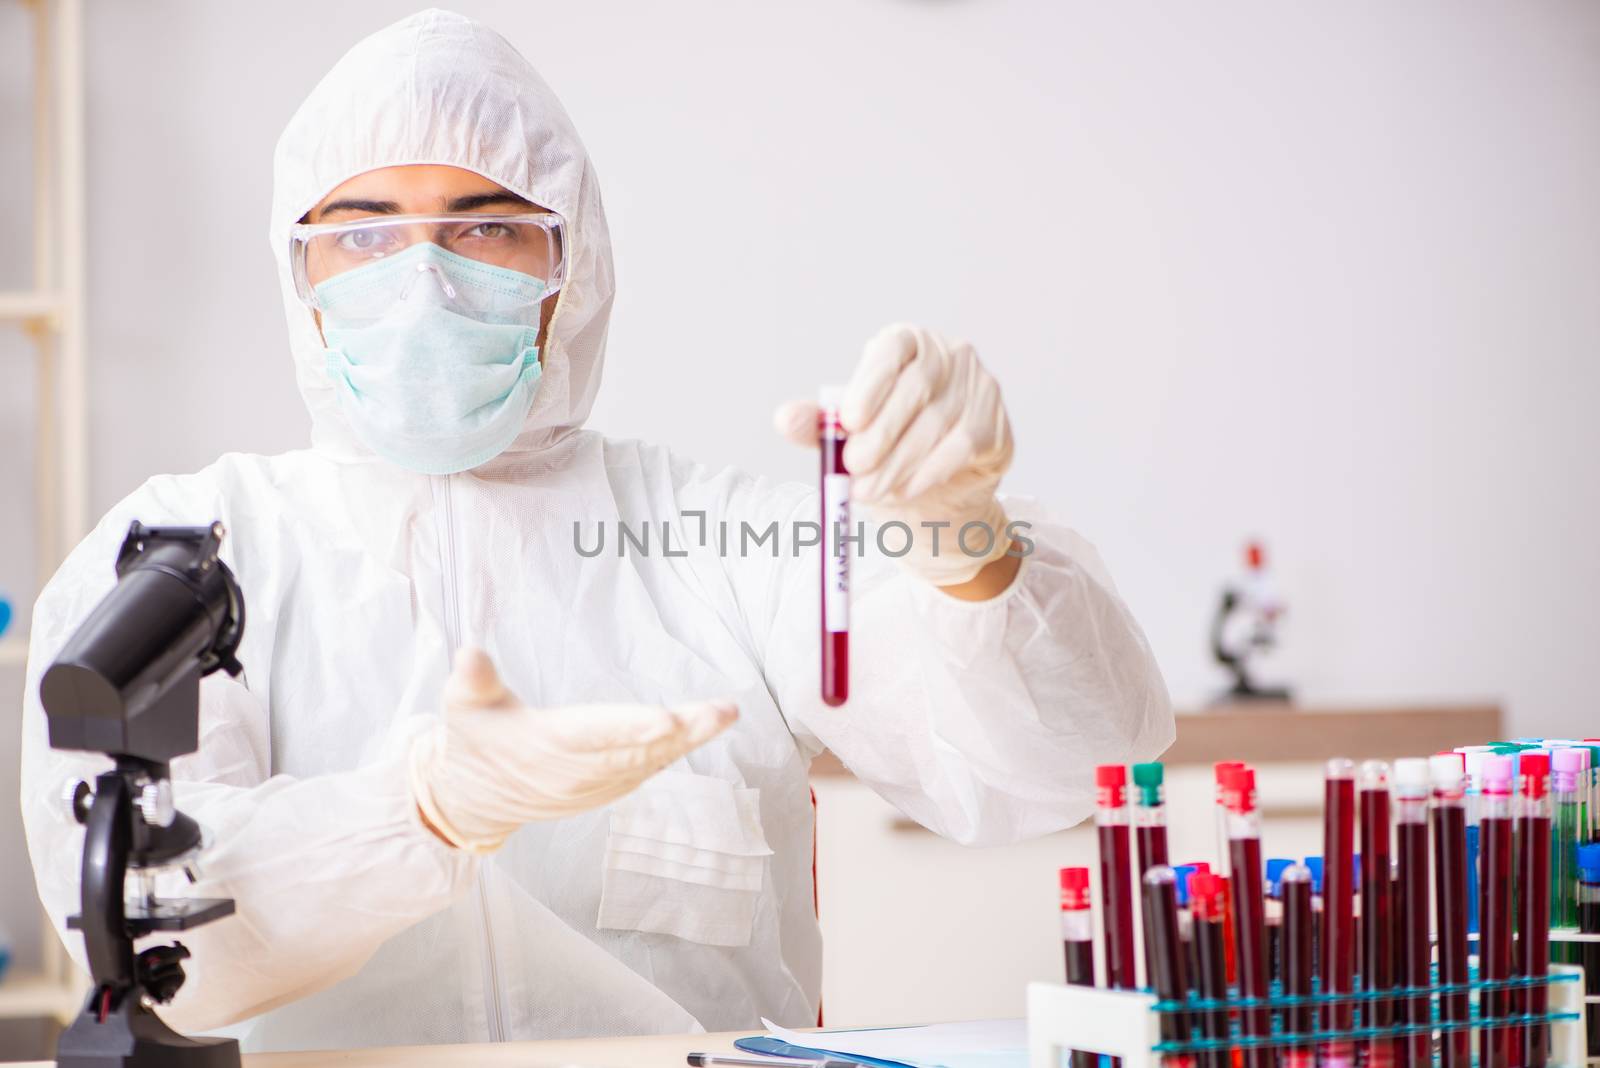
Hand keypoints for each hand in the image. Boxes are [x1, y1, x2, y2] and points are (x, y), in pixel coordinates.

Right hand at [409, 649, 737, 852]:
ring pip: (650, 761)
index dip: (630, 728)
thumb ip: (472, 680)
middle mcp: (576, 770)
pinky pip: (648, 769)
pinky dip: (677, 752)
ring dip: (691, 739)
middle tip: (723, 710)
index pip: (593, 734)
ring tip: (725, 713)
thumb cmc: (474, 741)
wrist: (476, 800)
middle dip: (683, 731)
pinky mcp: (606, 788)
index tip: (666, 719)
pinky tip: (705, 728)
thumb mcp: (461, 707)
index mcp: (543, 744)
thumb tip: (470, 652)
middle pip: (637, 749)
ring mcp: (594, 784)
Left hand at [775, 323, 1014, 586]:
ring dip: (898, 462)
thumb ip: (819, 425)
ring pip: (937, 424)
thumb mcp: (848, 434)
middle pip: (915, 390)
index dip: (871, 383)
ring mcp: (978, 386)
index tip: (848, 421)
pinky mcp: (995, 423)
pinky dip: (929, 472)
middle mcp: (948, 355)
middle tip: (853, 468)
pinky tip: (904, 490)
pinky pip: (962, 447)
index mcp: (907, 343)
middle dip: (881, 434)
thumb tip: (786, 419)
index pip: (892, 350)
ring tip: (868, 489)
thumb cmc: (888, 445)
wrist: (937, 487)